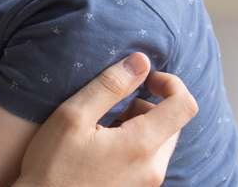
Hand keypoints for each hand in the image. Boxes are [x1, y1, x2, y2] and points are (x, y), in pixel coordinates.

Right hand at [15, 53, 198, 186]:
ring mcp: (147, 183)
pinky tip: (103, 147)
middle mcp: (152, 169)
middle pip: (174, 122)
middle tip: (113, 106)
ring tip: (103, 128)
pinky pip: (149, 159)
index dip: (171, 83)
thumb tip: (141, 62)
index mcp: (141, 146)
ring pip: (161, 141)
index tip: (145, 79)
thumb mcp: (72, 116)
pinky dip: (134, 144)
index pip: (184, 105)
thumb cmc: (52, 165)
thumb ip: (110, 86)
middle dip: (149, 105)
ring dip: (140, 125)